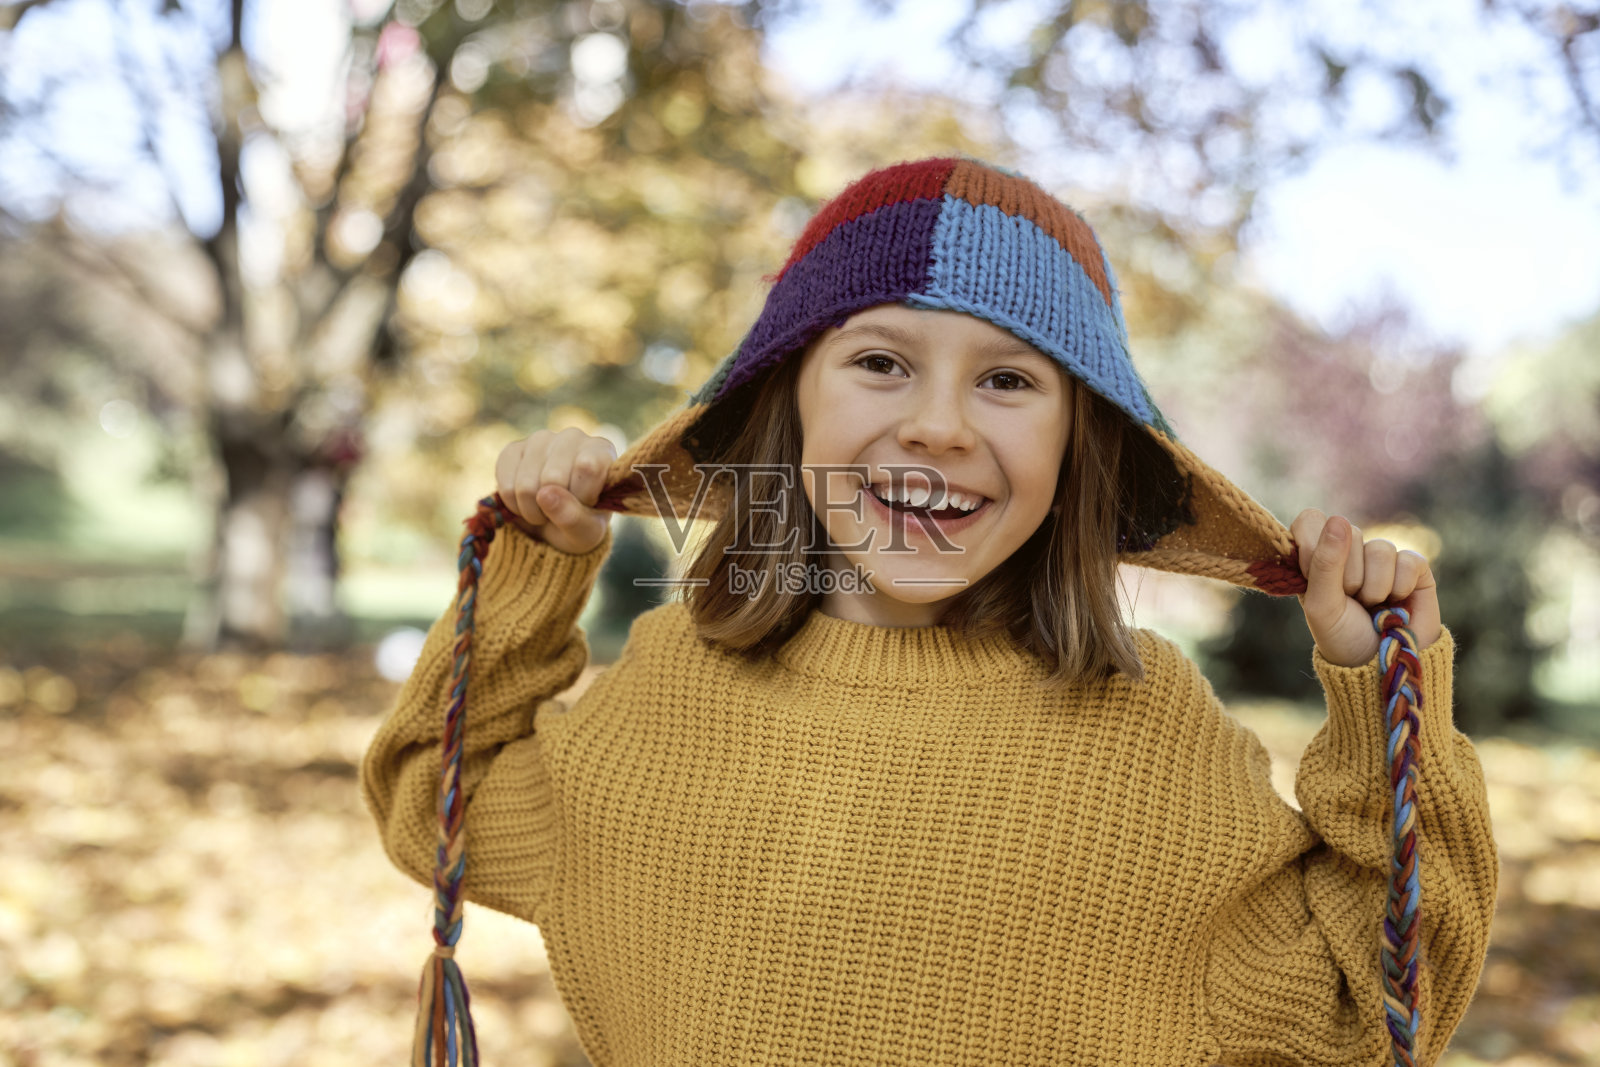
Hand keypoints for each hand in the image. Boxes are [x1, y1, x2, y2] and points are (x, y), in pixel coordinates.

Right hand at [494, 427, 616, 555]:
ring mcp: (540, 440)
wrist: (554, 525)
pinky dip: (513, 504)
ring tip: (544, 509)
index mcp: (601, 451)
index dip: (581, 496)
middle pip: (553, 478)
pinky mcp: (512, 449)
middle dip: (553, 508)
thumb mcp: (588, 531)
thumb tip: (545, 494)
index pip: (588, 467)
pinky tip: (525, 501)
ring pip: (526, 484)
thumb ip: (574, 517)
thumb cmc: (581, 524)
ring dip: (532, 509)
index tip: (585, 505)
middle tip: (561, 511)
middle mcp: (572, 437)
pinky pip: (505, 484)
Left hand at [1290, 508, 1441, 667]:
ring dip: (1375, 586)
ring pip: (1380, 548)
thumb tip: (1339, 520)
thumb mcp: (1322, 606)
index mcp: (1317, 557)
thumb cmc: (1343, 637)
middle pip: (1348, 531)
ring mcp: (1382, 558)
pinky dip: (1400, 587)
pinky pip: (1407, 560)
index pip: (1311, 520)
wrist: (1384, 665)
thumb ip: (1323, 564)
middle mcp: (1349, 552)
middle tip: (1350, 599)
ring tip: (1374, 605)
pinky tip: (1397, 603)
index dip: (1313, 543)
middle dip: (1348, 574)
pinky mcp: (1414, 568)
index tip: (1312, 573)